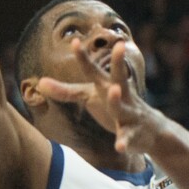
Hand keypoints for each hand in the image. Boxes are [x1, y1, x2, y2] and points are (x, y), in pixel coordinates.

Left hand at [36, 40, 164, 154]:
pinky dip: (124, 141)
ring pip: (122, 106)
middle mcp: (120, 94)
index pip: (92, 69)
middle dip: (118, 62)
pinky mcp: (133, 133)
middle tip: (119, 45)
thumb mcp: (90, 95)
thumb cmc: (113, 105)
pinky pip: (128, 137)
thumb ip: (66, 91)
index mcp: (106, 85)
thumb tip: (40, 82)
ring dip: (117, 99)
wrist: (149, 129)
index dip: (83, 57)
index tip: (74, 41)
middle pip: (118, 76)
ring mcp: (128, 113)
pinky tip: (119, 146)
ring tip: (114, 91)